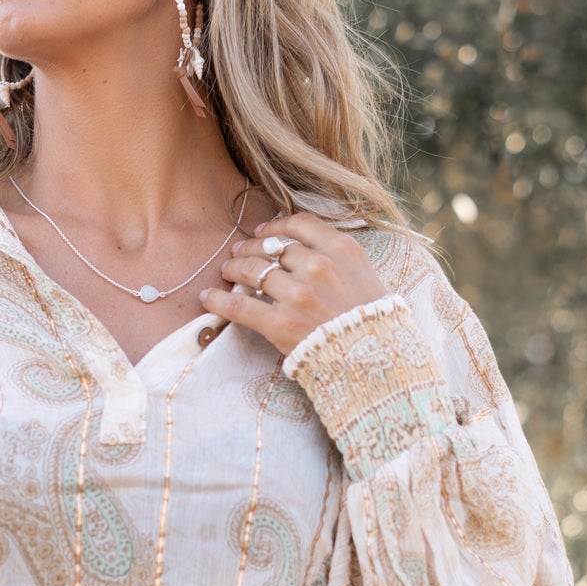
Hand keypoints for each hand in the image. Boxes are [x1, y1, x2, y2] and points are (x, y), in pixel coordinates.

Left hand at [199, 211, 390, 356]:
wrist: (379, 361)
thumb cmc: (373, 321)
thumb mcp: (365, 275)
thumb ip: (337, 257)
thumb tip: (302, 247)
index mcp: (341, 250)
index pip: (299, 224)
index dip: (275, 225)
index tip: (263, 231)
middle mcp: (319, 267)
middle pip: (271, 247)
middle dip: (250, 248)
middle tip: (238, 252)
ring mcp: (299, 295)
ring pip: (252, 271)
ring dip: (234, 268)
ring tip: (226, 271)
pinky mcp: (281, 323)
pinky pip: (240, 306)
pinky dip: (219, 301)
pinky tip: (207, 298)